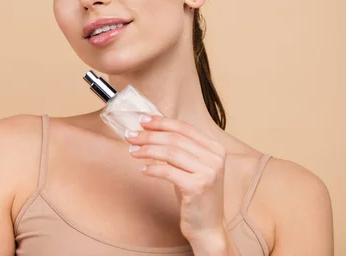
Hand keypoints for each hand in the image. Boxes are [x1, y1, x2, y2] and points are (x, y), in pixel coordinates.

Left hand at [125, 114, 228, 251]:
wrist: (208, 226)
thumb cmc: (195, 195)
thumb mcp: (190, 166)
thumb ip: (179, 148)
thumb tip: (150, 129)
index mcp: (215, 148)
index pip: (184, 127)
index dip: (161, 121)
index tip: (142, 119)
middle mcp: (214, 158)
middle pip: (175, 138)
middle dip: (149, 134)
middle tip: (130, 135)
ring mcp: (208, 172)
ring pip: (170, 152)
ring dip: (147, 149)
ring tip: (132, 150)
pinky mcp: (198, 187)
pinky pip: (168, 171)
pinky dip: (153, 168)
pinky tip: (143, 169)